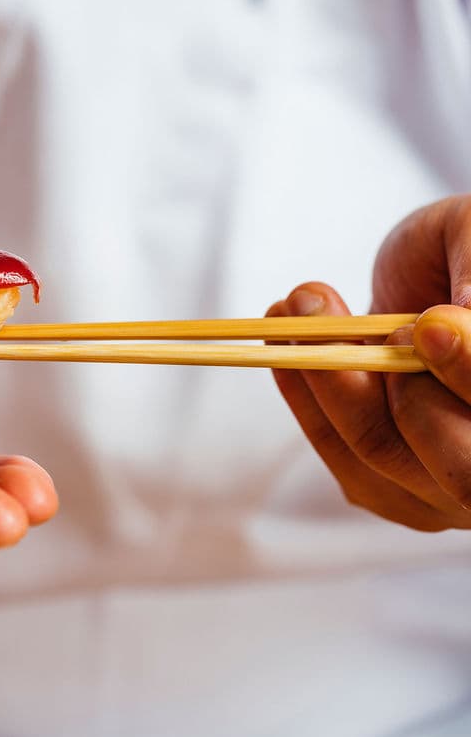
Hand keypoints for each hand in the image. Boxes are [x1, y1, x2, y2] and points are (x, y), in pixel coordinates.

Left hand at [268, 195, 470, 531]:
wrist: (451, 267)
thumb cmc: (470, 247)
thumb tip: (461, 322)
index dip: (469, 372)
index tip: (428, 323)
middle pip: (461, 471)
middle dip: (406, 395)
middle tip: (380, 323)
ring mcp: (455, 488)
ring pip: (385, 456)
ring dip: (331, 378)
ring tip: (303, 300)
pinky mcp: (399, 489)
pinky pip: (343, 457)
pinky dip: (305, 394)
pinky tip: (284, 332)